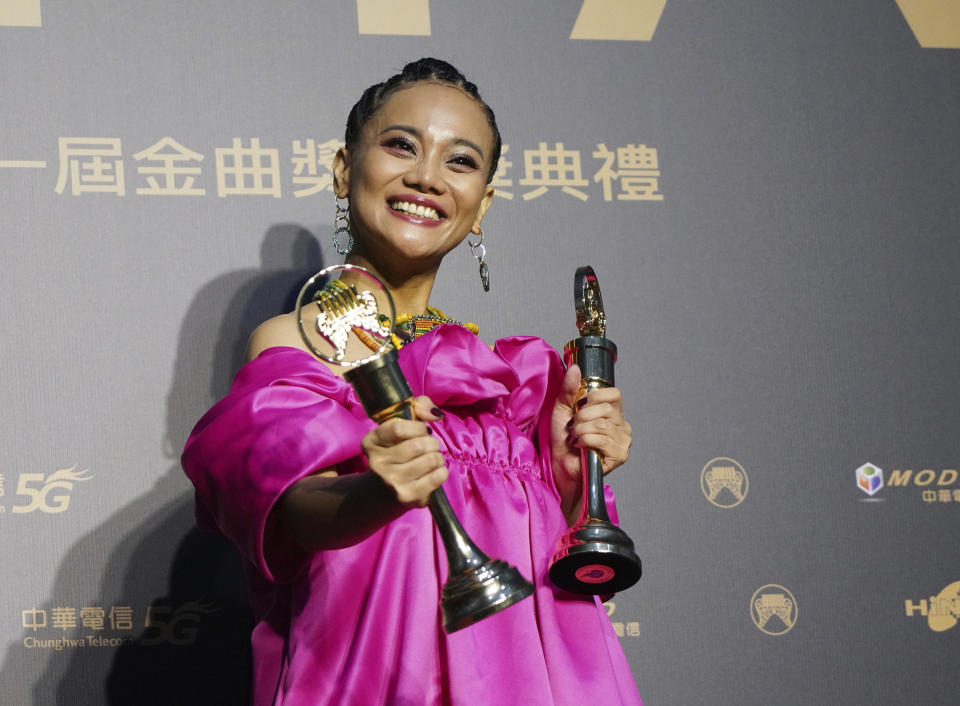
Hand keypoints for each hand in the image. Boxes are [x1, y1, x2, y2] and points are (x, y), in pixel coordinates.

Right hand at [361, 397, 447, 508]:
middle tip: (429, 446)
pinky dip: (442, 471)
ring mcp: (391, 482)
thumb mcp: (402, 423)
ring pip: (430, 460)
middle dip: (432, 443)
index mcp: (371, 442)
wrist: (387, 489)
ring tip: (431, 459)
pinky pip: (437, 477)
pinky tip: (434, 471)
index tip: (422, 430)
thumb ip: (419, 407)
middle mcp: (376, 463)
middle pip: (418, 445)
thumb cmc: (399, 449)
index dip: (417, 427)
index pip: (398, 428)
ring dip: (438, 457)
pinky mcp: (407, 496)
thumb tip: (437, 415)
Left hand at [550, 365, 632, 509]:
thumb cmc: (563, 440)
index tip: (579, 406)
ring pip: (603, 424)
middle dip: (582, 417)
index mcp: (612, 412)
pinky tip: (579, 447)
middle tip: (573, 427)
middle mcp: (621, 425)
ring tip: (574, 438)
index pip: (614, 394)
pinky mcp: (619, 455)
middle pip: (607, 409)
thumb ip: (569, 389)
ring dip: (581, 430)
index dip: (594, 397)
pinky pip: (602, 439)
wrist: (560, 467)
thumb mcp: (562, 409)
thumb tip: (575, 368)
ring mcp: (623, 441)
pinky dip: (585, 441)